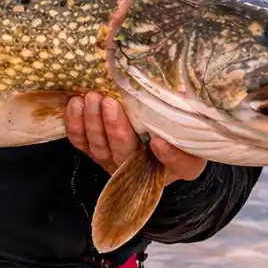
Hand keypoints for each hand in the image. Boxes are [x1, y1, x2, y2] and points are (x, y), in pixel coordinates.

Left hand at [65, 93, 204, 184]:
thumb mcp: (191, 138)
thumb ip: (185, 140)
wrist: (153, 140)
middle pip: (125, 154)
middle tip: (110, 102)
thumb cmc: (175, 138)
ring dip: (92, 122)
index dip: (169, 157)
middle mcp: (138, 169)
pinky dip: (75, 124)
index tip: (159, 141)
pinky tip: (75, 104)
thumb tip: (165, 135)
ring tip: (91, 98)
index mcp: (170, 166)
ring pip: (99, 147)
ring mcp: (113, 160)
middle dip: (115, 129)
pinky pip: (81, 142)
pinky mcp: (95, 150)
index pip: (176, 167)